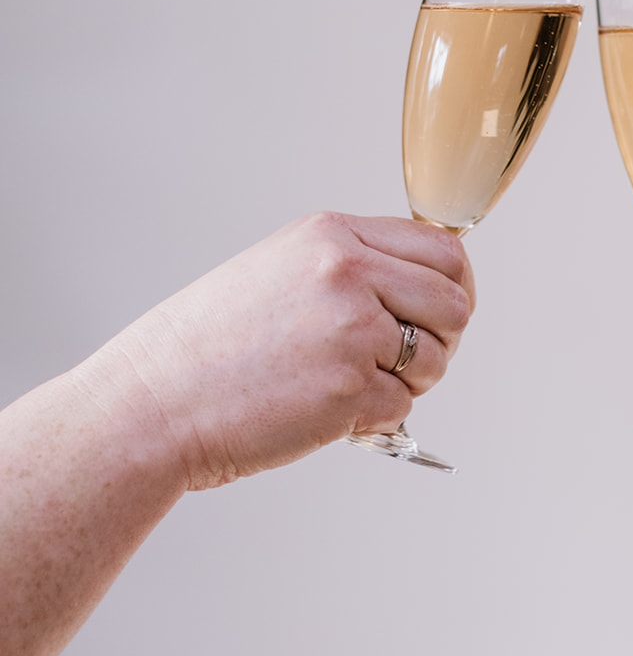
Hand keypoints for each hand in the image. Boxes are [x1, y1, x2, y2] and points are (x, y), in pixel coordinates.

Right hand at [77, 213, 474, 490]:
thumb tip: (425, 289)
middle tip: (408, 362)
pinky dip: (375, 419)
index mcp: (332, 237)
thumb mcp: (282, 269)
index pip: (442, 250)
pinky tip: (328, 413)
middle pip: (455, 302)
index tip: (440, 313)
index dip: (455, 288)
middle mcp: (347, 273)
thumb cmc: (209, 345)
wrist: (155, 401)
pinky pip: (401, 407)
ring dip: (410, 383)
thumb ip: (352, 266)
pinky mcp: (348, 389)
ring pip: (436, 358)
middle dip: (442, 339)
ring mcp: (351, 331)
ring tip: (354, 387)